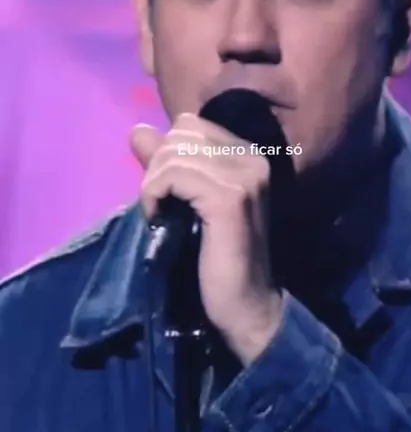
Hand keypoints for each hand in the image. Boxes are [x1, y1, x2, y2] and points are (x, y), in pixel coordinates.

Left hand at [131, 114, 283, 363]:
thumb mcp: (187, 202)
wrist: (247, 307)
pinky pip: (173, 175)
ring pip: (174, 152)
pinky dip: (155, 195)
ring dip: (154, 183)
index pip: (190, 124)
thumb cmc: (217, 259)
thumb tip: (137, 130)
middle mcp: (252, 157)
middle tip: (161, 205)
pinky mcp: (229, 198)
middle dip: (158, 166)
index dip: (168, 154)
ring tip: (161, 214)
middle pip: (180, 132)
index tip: (168, 193)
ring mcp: (244, 176)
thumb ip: (165, 165)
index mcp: (248, 154)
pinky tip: (159, 220)